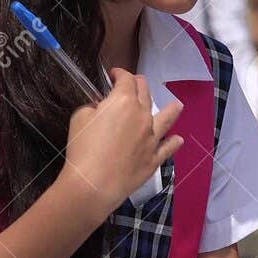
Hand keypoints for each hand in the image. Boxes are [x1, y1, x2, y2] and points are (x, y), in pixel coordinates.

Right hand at [60, 68, 184, 215]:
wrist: (93, 183)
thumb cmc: (82, 148)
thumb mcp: (80, 117)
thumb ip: (93, 107)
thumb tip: (101, 108)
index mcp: (123, 102)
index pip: (126, 80)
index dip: (120, 73)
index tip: (114, 75)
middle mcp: (142, 116)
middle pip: (146, 94)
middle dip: (139, 85)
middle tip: (134, 84)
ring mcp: (152, 138)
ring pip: (166, 118)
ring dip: (172, 110)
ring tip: (178, 105)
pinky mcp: (154, 158)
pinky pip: (167, 148)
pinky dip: (173, 142)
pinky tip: (178, 140)